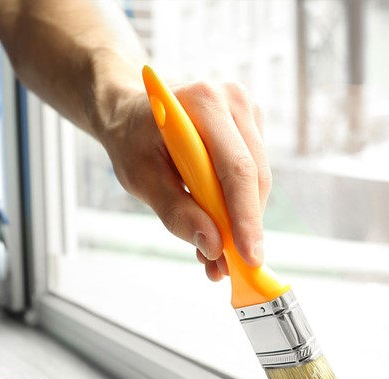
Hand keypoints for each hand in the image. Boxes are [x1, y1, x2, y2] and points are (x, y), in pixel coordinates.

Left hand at [98, 80, 271, 281]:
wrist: (130, 112)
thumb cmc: (131, 140)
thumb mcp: (140, 179)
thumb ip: (177, 213)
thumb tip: (214, 248)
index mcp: (202, 102)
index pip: (236, 168)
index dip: (245, 217)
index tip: (250, 258)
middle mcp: (232, 99)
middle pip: (254, 176)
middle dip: (244, 227)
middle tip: (228, 269)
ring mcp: (246, 111)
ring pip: (258, 180)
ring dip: (240, 222)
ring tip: (214, 254)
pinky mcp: (252, 127)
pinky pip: (253, 176)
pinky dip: (238, 206)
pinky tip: (216, 226)